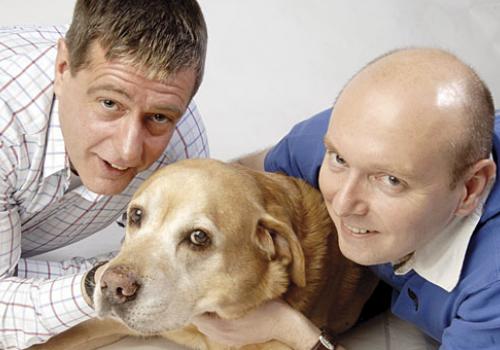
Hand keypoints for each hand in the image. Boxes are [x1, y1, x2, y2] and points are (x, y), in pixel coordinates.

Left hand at [192, 299, 320, 348]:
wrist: (285, 324)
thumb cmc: (268, 306)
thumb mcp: (247, 295)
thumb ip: (228, 291)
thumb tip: (211, 281)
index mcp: (221, 324)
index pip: (196, 315)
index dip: (194, 301)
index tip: (198, 289)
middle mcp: (221, 335)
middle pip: (199, 322)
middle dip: (199, 308)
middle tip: (203, 293)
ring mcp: (227, 340)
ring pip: (206, 328)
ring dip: (206, 316)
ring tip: (212, 302)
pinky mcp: (234, 342)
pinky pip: (215, 333)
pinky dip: (214, 324)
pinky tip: (222, 313)